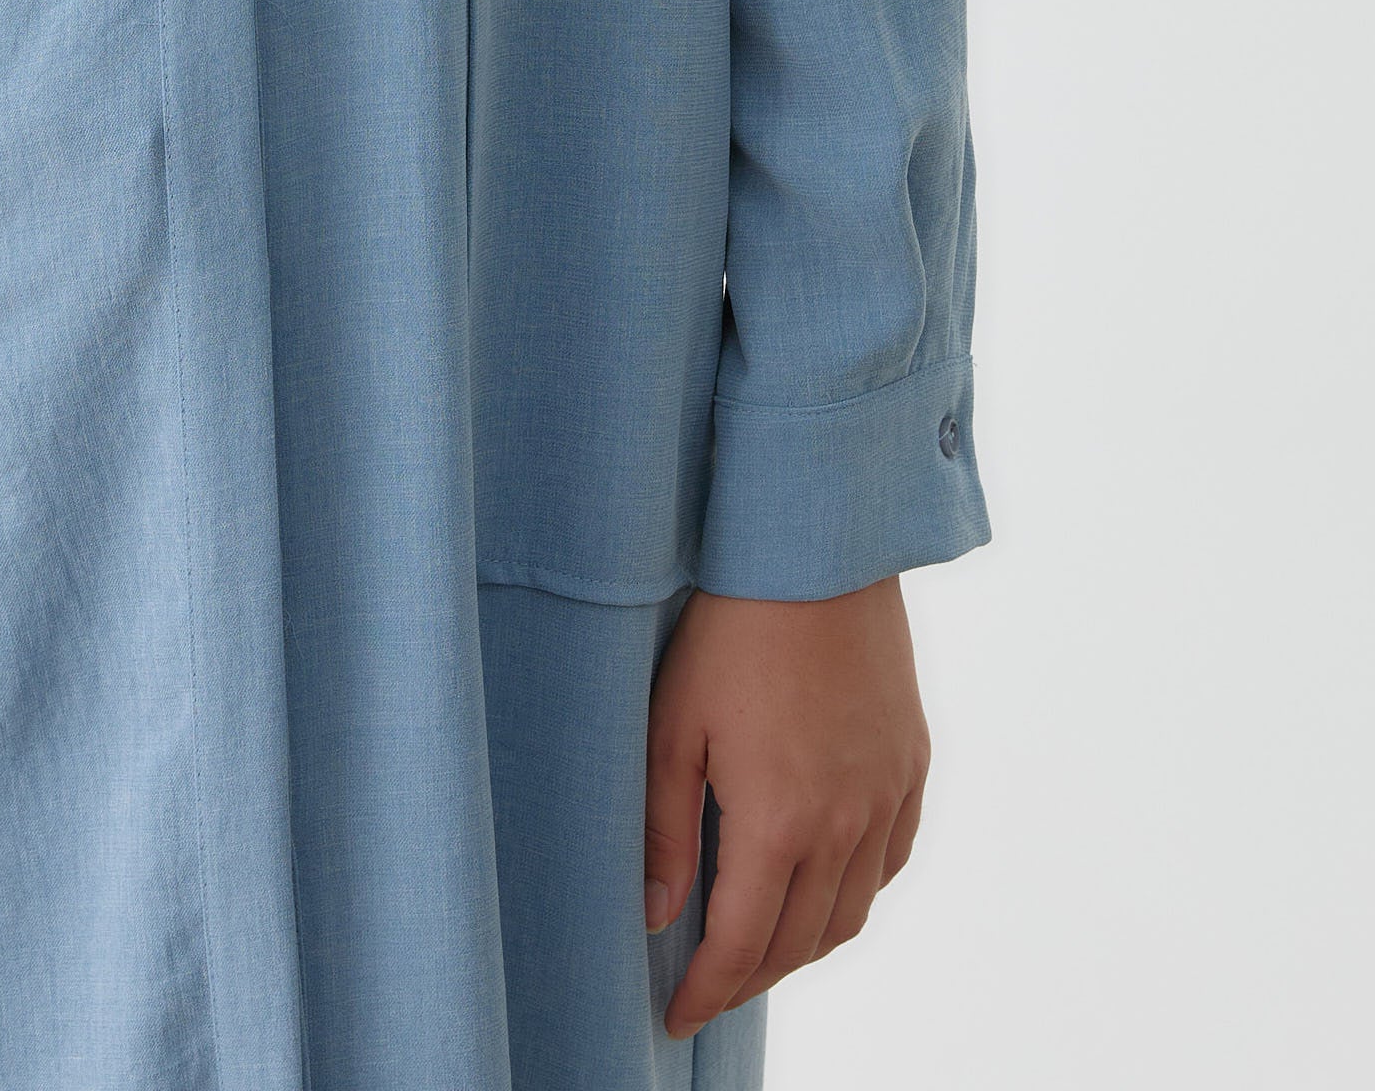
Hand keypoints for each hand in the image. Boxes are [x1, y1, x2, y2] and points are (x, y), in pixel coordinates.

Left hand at [643, 576, 928, 1038]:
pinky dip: (855, 894)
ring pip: (851, 913)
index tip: (676, 1018)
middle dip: (750, 978)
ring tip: (760, 948)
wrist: (818, 551)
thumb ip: (665, 829)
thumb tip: (658, 917)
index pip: (743, 944)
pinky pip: (890, 862)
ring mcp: (887, 796)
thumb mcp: (673, 724)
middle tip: (709, 988)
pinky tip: (822, 888)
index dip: (708, 991)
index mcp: (779, 821)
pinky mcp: (911, 766)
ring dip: (804, 946)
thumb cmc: (730, 629)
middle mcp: (845, 823)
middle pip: (799, 942)